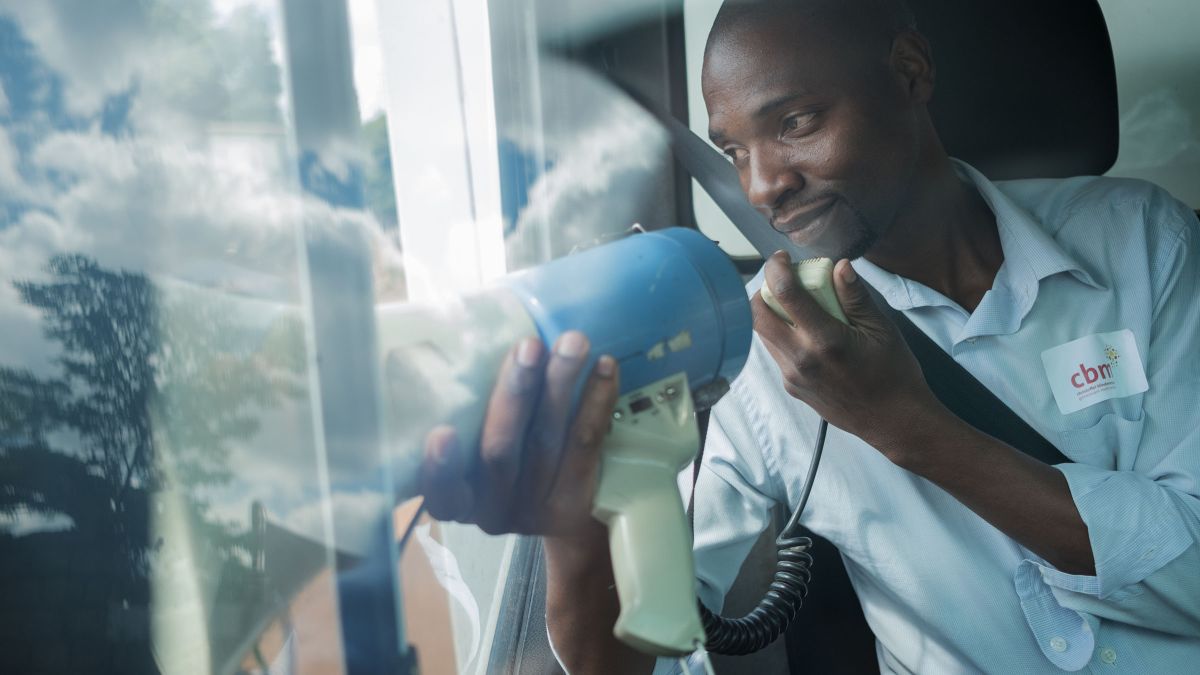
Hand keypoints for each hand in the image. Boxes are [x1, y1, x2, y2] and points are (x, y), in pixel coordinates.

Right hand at [418, 331, 618, 542]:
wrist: (555, 508)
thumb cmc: (496, 455)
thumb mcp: (469, 447)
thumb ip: (461, 414)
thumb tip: (451, 340)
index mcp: (453, 501)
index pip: (440, 493)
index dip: (439, 468)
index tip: (442, 432)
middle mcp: (489, 514)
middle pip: (499, 453)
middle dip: (515, 394)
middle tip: (529, 346)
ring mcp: (534, 514)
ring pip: (546, 444)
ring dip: (560, 386)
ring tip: (573, 343)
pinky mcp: (575, 503)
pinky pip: (586, 447)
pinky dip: (596, 403)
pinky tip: (604, 368)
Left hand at [752, 252, 940, 454]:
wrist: (892, 420)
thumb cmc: (893, 373)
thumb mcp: (881, 328)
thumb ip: (855, 296)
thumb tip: (839, 265)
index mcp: (826, 340)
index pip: (785, 294)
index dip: (777, 268)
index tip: (782, 258)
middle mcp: (801, 359)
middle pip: (757, 315)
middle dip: (763, 290)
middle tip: (783, 281)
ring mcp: (793, 376)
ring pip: (762, 334)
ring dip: (770, 313)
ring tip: (796, 305)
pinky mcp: (791, 387)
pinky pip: (775, 352)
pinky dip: (781, 334)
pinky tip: (805, 331)